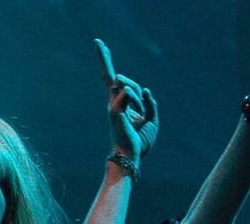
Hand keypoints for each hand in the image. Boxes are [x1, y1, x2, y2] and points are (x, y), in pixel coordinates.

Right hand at [95, 38, 158, 162]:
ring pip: (127, 85)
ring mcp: (113, 106)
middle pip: (112, 77)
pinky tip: (136, 110)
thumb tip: (145, 90)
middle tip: (97, 41)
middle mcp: (114, 103)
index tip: (100, 46)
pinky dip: (136, 100)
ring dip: (140, 100)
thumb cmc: (139, 141)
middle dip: (104, 58)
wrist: (130, 156)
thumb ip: (150, 104)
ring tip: (141, 118)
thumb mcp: (152, 119)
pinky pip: (126, 94)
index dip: (106, 63)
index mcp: (121, 104)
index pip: (114, 81)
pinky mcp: (115, 111)